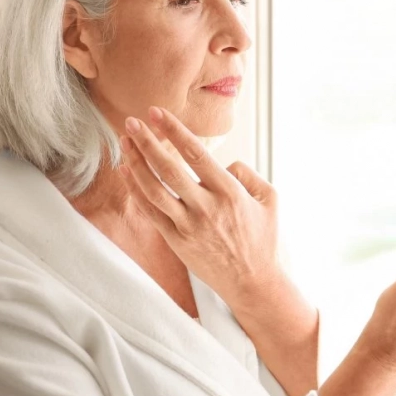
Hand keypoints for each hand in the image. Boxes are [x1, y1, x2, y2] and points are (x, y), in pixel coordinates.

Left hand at [118, 106, 278, 305]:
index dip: (174, 131)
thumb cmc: (264, 239)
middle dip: (147, 142)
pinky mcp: (177, 242)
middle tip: (132, 122)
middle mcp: (206, 207)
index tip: (157, 113)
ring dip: (136, 163)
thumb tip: (224, 163)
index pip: (196, 154)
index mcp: (229, 192)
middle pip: (168, 169)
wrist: (254, 282)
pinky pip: (151, 213)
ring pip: (154, 190)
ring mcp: (188, 226)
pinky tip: (127, 172)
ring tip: (125, 143)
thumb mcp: (270, 199)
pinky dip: (136, 190)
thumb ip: (247, 174)